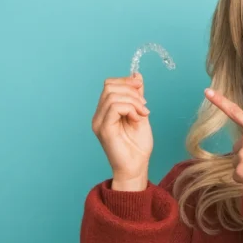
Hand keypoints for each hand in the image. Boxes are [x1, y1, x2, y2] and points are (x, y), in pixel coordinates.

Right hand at [91, 73, 152, 187]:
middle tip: (144, 105)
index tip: (142, 91)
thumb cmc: (137, 146)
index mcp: (105, 112)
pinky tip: (138, 119)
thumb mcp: (140, 114)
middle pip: (109, 86)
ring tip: (142, 114)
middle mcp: (99, 116)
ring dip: (133, 101)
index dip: (126, 82)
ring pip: (112, 95)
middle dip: (131, 90)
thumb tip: (136, 75)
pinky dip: (130, 108)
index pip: (110, 85)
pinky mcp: (104, 129)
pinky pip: (115, 107)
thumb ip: (136, 96)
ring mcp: (99, 122)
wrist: (136, 167)